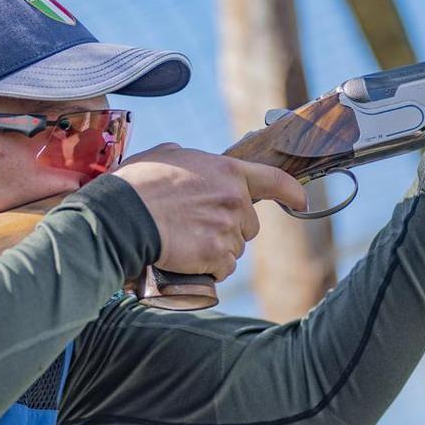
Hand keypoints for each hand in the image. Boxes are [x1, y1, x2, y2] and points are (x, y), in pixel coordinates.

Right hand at [112, 143, 306, 280]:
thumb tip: (187, 163)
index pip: (273, 180)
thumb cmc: (137, 183)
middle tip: (198, 228)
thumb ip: (188, 159)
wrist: (123, 215)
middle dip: (230, 229)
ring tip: (186, 243)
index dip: (291, 192)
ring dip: (216, 251)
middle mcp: (234, 199)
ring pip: (234, 249)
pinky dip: (208, 270)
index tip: (302, 201)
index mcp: (227, 171)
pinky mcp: (216, 256)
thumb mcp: (166, 155)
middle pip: (248, 225)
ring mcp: (227, 229)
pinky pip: (222, 269)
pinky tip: (188, 261)